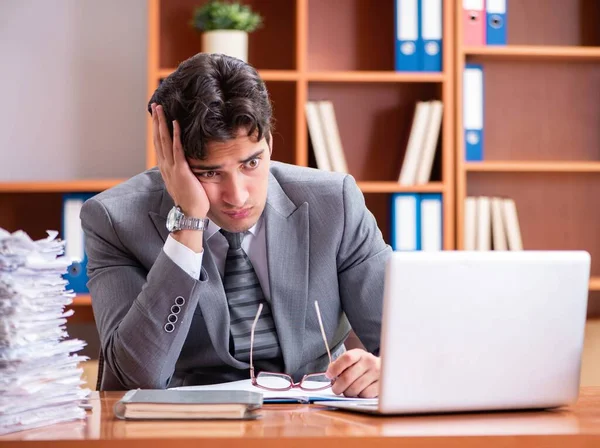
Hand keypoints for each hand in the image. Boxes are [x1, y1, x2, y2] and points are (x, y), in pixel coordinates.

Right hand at [151, 103, 208, 217]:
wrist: (190, 214)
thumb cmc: (190, 199)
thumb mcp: (183, 182)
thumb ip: (182, 170)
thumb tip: (185, 163)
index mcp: (166, 168)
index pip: (159, 144)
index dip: (157, 130)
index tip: (156, 117)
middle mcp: (165, 166)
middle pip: (158, 139)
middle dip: (157, 122)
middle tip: (155, 106)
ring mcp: (172, 167)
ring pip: (164, 141)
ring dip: (162, 123)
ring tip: (161, 109)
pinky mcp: (181, 170)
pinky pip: (177, 149)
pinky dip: (176, 135)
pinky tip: (175, 123)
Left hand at [325, 349, 379, 397]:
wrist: (384, 368)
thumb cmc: (362, 366)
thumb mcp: (352, 361)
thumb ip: (339, 365)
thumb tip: (330, 373)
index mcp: (359, 354)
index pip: (346, 358)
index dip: (335, 368)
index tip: (329, 375)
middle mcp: (369, 362)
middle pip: (347, 377)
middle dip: (337, 386)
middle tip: (335, 389)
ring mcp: (376, 373)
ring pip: (354, 388)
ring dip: (347, 393)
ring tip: (347, 391)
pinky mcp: (381, 385)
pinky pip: (364, 395)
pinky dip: (358, 396)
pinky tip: (359, 392)